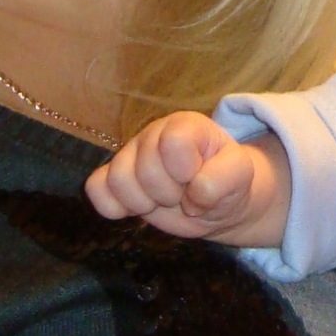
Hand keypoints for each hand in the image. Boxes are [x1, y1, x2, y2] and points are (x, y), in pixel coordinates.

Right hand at [85, 112, 287, 244]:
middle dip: (168, 193)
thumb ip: (224, 180)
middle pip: (144, 169)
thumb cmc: (228, 182)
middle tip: (184, 194)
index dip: (186, 171)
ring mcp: (129, 156)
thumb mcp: (240, 178)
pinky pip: (95, 189)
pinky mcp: (114, 180)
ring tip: (164, 201)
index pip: (172, 143)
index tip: (199, 180)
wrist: (218, 203)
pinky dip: (113, 207)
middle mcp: (152, 135)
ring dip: (144, 203)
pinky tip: (138, 209)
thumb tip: (193, 193)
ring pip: (117, 180)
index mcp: (184, 126)